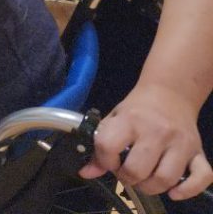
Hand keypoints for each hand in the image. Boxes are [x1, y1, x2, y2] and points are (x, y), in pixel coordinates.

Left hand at [80, 84, 212, 199]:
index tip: (109, 160)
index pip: (108, 146)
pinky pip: (201, 178)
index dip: (104, 160)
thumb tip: (86, 173)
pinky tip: (173, 191)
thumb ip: (100, 147)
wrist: (170, 94)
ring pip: (165, 179)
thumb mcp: (114, 120)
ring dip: (151, 187)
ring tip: (145, 179)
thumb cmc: (138, 110)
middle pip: (137, 170)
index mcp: (130, 120)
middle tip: (127, 172)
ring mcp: (180, 143)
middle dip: (127, 178)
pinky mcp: (199, 152)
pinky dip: (187, 191)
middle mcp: (157, 132)